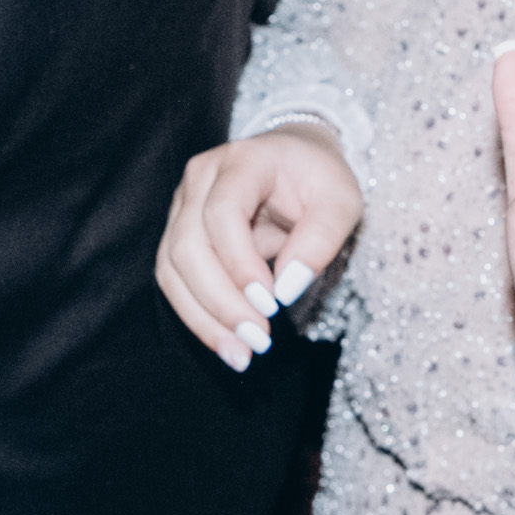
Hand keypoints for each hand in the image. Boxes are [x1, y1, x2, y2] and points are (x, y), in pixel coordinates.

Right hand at [157, 123, 363, 367]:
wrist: (296, 162)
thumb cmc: (320, 181)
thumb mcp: (342, 201)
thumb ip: (321, 238)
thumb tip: (287, 289)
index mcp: (243, 160)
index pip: (223, 211)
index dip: (240, 262)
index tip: (271, 303)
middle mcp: (201, 178)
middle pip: (188, 244)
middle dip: (220, 300)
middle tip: (258, 338)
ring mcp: (182, 205)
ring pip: (172, 267)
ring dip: (203, 317)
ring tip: (240, 353)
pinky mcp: (177, 233)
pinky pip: (174, 280)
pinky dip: (197, 316)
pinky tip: (226, 342)